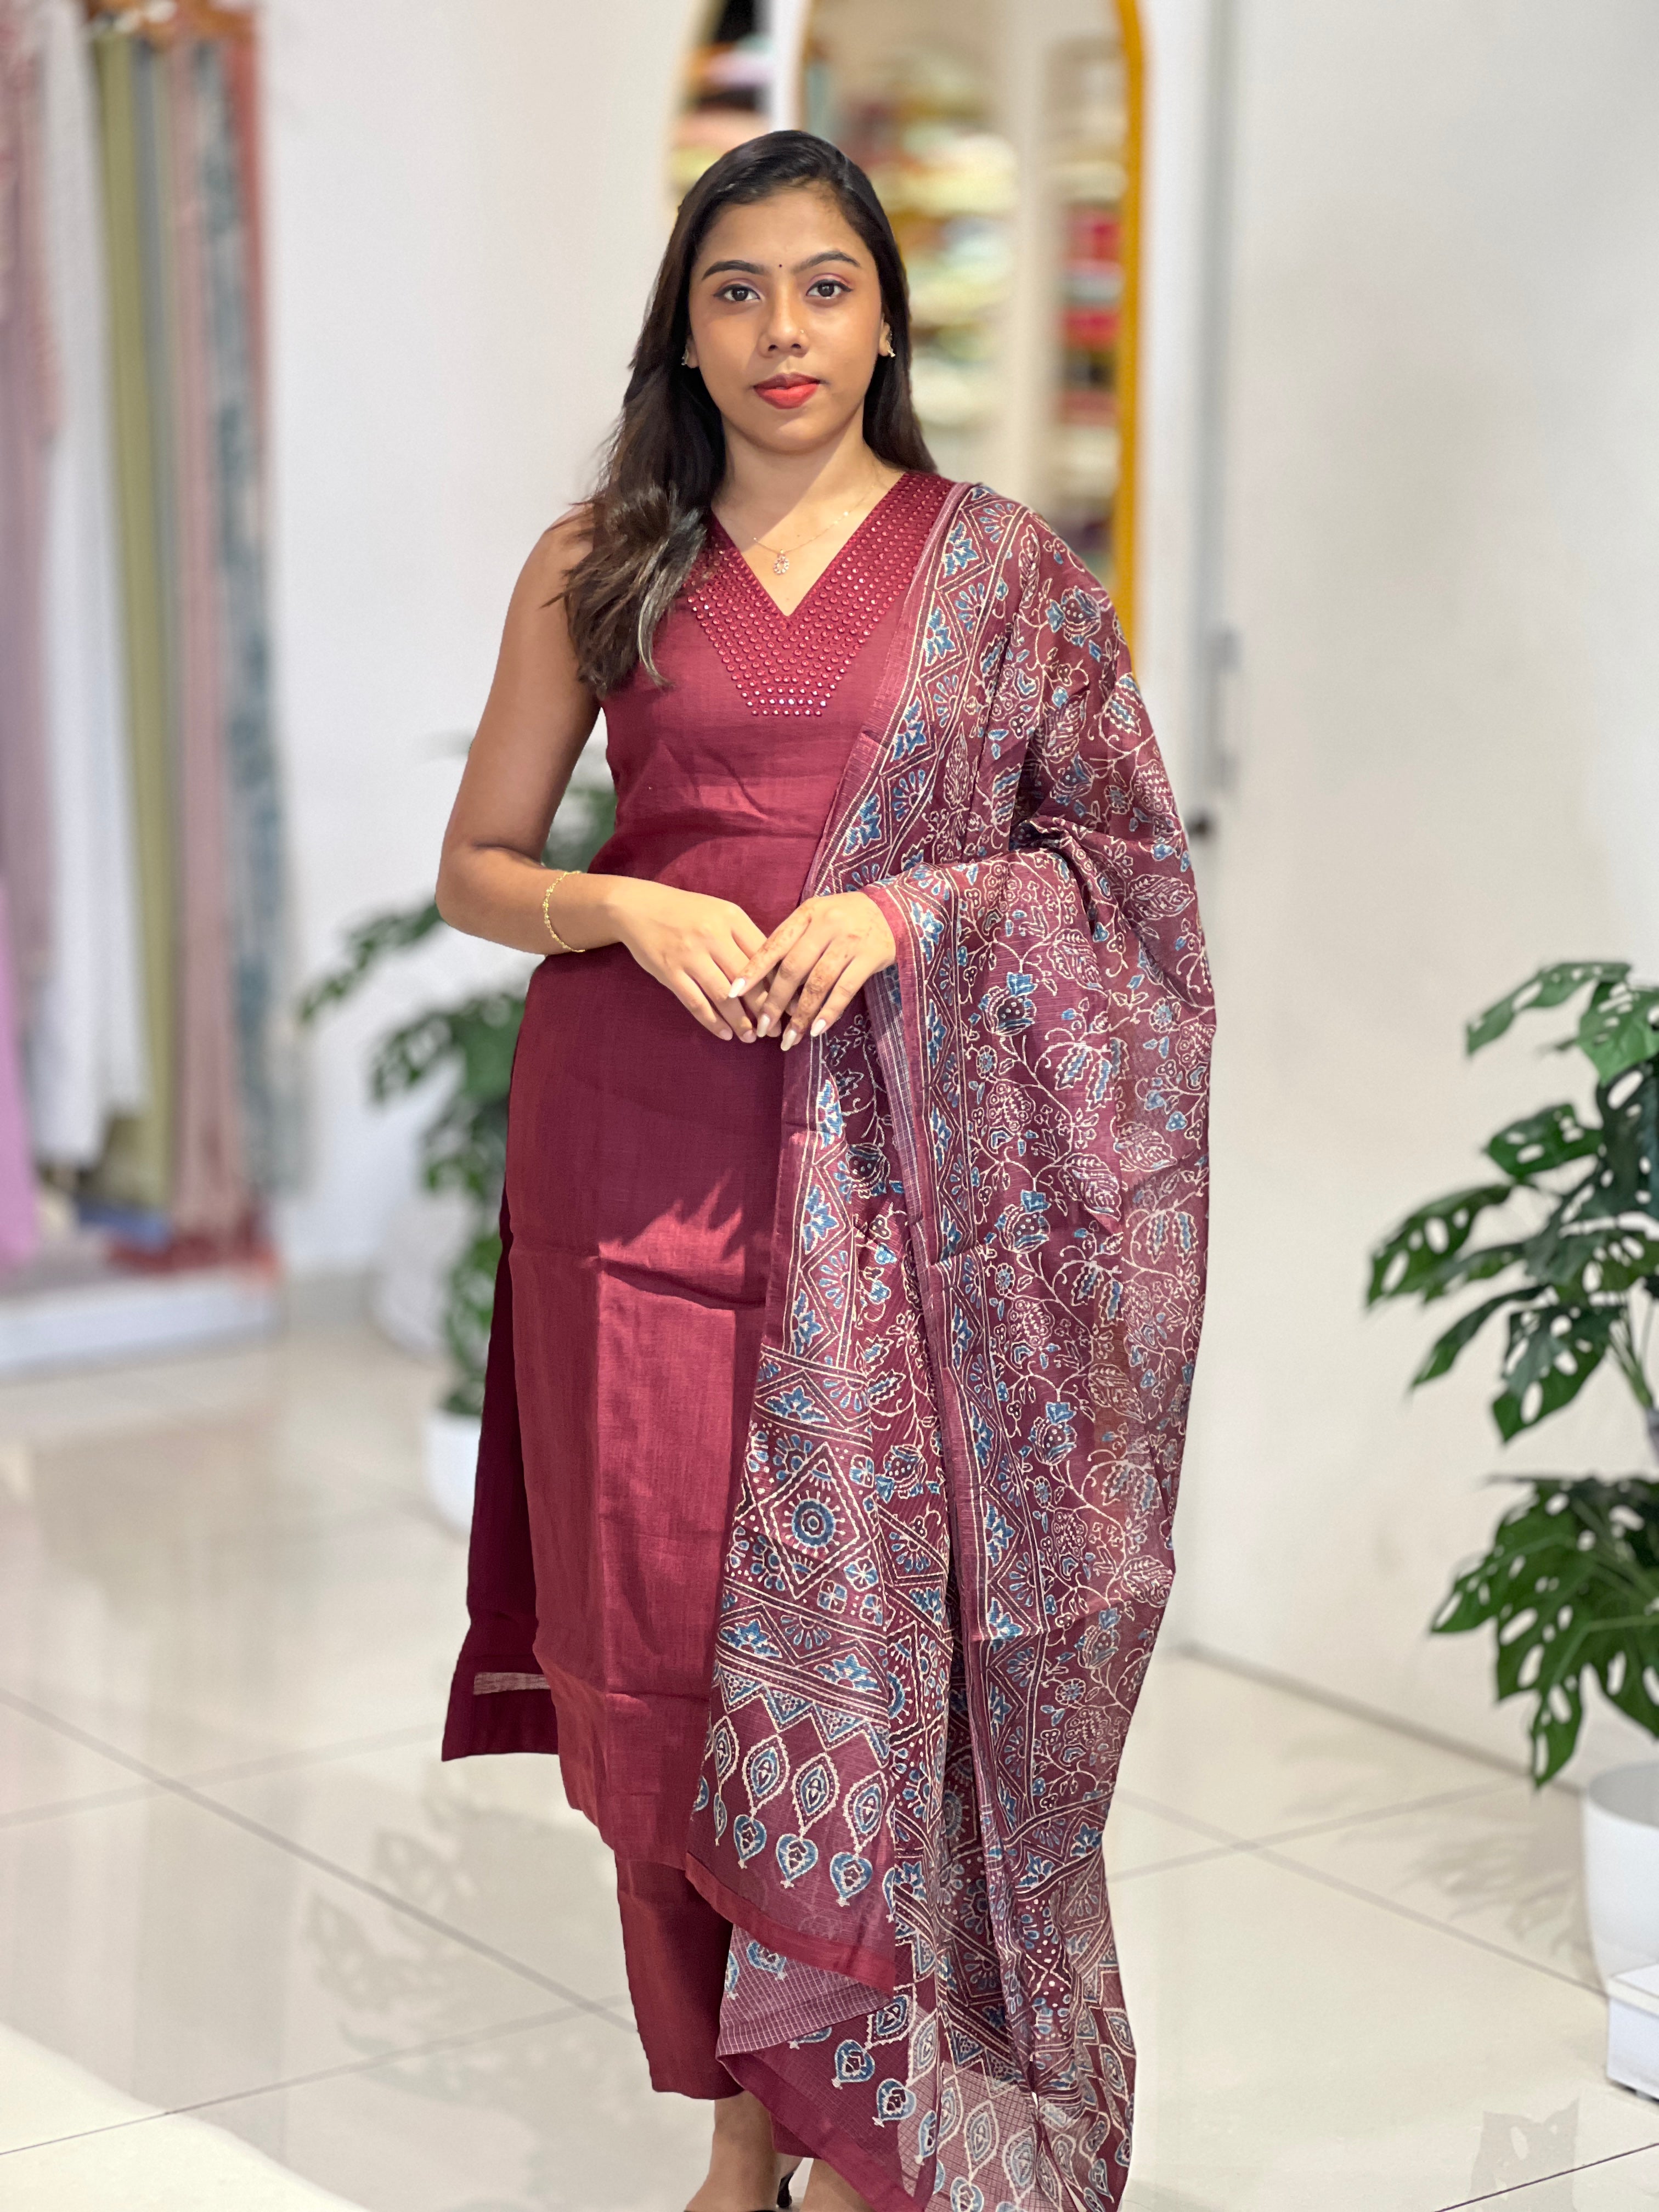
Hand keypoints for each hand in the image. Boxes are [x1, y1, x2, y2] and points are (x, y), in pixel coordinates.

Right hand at [609, 879, 768, 1040]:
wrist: (638, 906)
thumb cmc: (686, 912)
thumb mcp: (720, 913)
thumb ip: (745, 937)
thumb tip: (774, 972)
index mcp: (732, 917)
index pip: (765, 954)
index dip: (780, 982)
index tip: (792, 1004)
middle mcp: (712, 935)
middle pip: (748, 979)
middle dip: (765, 1009)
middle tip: (776, 1030)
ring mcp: (690, 955)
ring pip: (723, 996)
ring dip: (740, 1021)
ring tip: (751, 1037)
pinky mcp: (670, 972)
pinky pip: (696, 1002)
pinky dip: (712, 1022)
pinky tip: (725, 1034)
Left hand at [727, 892, 896, 1050]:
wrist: (895, 909)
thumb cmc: (847, 916)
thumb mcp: (817, 916)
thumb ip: (794, 938)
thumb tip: (763, 975)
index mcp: (807, 913)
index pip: (774, 943)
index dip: (753, 969)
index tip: (734, 992)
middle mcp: (826, 925)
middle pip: (793, 968)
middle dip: (774, 1001)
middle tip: (763, 1027)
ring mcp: (849, 941)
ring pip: (818, 983)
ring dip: (800, 1015)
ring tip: (788, 1039)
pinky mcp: (870, 957)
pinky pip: (845, 990)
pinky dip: (829, 1012)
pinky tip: (816, 1031)